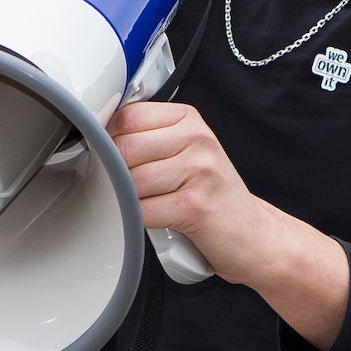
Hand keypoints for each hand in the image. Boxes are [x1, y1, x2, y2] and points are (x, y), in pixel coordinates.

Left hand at [108, 99, 350, 347]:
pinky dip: (139, 220)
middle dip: (116, 173)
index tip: (108, 154)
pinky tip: (153, 219)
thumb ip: (150, 139)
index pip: (128, 116)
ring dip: (129, 200)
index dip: (109, 138)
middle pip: (124, 148)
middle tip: (125, 186)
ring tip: (146, 204)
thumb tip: (97, 139)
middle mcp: (197, 139)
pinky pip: (143, 211)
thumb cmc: (213, 195)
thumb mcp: (186, 153)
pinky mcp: (196, 205)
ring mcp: (199, 171)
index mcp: (189, 120)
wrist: (253, 235)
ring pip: (130, 182)